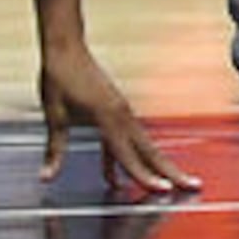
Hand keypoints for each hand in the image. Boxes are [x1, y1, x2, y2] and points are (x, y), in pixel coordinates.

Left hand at [40, 41, 200, 199]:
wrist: (66, 48)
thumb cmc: (60, 78)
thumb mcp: (54, 116)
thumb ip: (55, 150)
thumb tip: (45, 177)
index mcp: (108, 117)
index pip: (129, 155)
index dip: (145, 176)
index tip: (163, 191)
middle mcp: (121, 115)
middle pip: (150, 151)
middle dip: (171, 171)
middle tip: (193, 186)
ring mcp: (122, 112)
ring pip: (145, 145)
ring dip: (160, 165)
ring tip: (175, 182)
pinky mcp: (117, 110)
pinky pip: (129, 139)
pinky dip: (132, 157)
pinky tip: (118, 177)